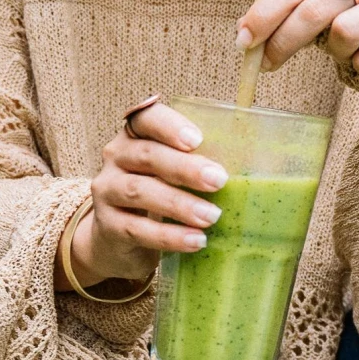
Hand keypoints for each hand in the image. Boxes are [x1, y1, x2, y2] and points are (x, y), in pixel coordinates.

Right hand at [67, 102, 228, 291]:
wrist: (115, 238)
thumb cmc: (157, 195)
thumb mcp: (171, 173)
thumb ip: (197, 164)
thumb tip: (251, 169)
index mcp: (136, 136)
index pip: (146, 118)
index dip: (170, 126)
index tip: (197, 139)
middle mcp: (116, 157)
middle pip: (148, 155)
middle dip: (185, 168)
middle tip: (219, 180)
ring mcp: (107, 191)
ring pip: (140, 192)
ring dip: (179, 204)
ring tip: (212, 217)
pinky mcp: (107, 226)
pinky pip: (137, 229)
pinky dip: (169, 236)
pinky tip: (195, 241)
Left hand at [236, 0, 358, 138]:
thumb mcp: (335, 3)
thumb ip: (296, 9)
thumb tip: (245, 32)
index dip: (266, 12)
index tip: (243, 38)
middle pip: (314, 9)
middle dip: (283, 41)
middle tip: (265, 64)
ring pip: (343, 33)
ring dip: (337, 53)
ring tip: (350, 50)